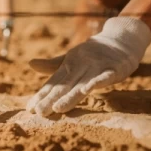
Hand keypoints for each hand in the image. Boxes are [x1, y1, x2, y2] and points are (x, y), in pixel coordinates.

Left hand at [27, 17, 150, 115]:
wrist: (121, 38)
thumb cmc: (93, 53)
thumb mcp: (72, 58)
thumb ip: (53, 65)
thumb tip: (30, 63)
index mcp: (70, 65)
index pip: (54, 83)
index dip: (42, 95)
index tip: (30, 108)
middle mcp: (81, 66)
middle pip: (65, 86)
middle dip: (52, 99)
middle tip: (39, 112)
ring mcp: (97, 66)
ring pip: (82, 84)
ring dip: (70, 96)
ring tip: (58, 108)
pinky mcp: (113, 68)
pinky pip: (105, 77)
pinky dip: (96, 82)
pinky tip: (87, 90)